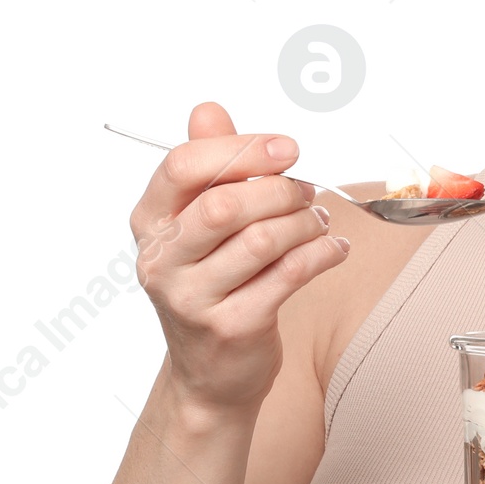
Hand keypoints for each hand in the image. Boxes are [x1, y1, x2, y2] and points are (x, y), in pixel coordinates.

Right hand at [129, 100, 349, 412]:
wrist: (211, 374)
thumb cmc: (214, 285)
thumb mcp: (200, 225)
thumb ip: (209, 167)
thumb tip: (208, 109)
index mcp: (149, 222)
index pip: (184, 165)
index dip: (243, 149)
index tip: (288, 149)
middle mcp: (161, 260)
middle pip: (226, 203)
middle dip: (281, 189)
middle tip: (308, 192)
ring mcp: (193, 298)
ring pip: (262, 239)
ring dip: (306, 222)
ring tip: (321, 221)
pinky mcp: (232, 327)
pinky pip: (289, 275)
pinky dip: (322, 254)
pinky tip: (335, 248)